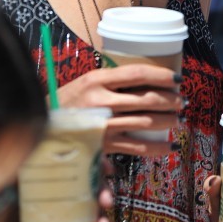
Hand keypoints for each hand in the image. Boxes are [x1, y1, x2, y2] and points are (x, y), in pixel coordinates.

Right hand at [56, 63, 183, 156]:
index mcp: (97, 79)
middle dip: (169, 100)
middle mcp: (100, 101)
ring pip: (145, 122)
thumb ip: (111, 81)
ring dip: (167, 121)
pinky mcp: (103, 145)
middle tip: (181, 101)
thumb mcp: (87, 82)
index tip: (177, 78)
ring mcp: (102, 124)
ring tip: (177, 119)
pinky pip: (136, 146)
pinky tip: (167, 145)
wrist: (41, 126)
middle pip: (145, 98)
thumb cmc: (69, 101)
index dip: (160, 76)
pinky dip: (156, 147)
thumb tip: (145, 79)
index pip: (136, 74)